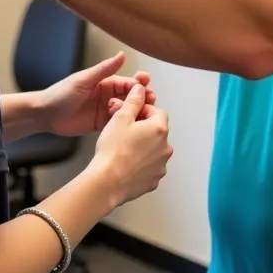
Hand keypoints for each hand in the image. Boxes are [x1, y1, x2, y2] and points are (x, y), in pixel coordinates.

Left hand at [41, 51, 155, 136]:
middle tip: (151, 100)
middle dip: (142, 99)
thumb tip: (122, 54)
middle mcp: (107, 96)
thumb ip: (104, 69)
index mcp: (105, 83)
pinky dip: (126, 126)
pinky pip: (118, 125)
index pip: (127, 82)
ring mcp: (105, 111)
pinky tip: (133, 128)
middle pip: (131, 97)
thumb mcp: (84, 80)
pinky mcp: (101, 125)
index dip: (138, 84)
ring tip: (143, 115)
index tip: (147, 84)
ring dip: (136, 113)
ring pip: (127, 112)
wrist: (44, 114)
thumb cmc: (60, 93)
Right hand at [89, 83, 171, 208]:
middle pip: (157, 131)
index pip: (158, 112)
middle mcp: (165, 148)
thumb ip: (133, 101)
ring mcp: (160, 166)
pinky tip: (125, 163)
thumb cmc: (112, 152)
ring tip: (123, 149)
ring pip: (153, 149)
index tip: (131, 115)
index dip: (143, 111)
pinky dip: (140, 164)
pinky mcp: (153, 180)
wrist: (107, 183)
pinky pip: (149, 166)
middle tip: (124, 131)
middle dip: (142, 129)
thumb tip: (140, 90)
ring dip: (143, 147)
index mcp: (159, 129)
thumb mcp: (121, 117)